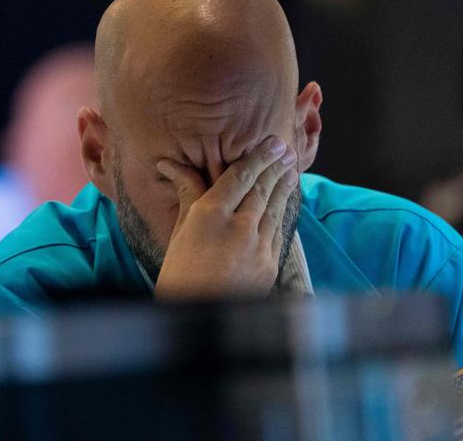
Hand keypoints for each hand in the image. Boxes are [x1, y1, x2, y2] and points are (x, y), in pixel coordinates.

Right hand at [154, 135, 297, 299]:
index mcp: (209, 216)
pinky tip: (285, 203)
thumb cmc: (179, 276)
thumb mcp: (178, 233)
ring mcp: (258, 247)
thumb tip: (171, 165)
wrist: (199, 318)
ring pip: (274, 208)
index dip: (258, 157)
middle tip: (285, 148)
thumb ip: (187, 196)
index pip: (239, 177)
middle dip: (274, 166)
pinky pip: (278, 231)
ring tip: (291, 169)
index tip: (271, 143)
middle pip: (261, 188)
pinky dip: (283, 212)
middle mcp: (238, 227)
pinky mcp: (269, 265)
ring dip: (284, 186)